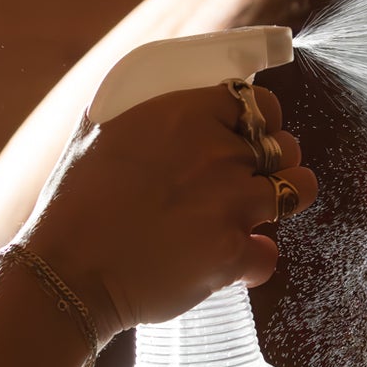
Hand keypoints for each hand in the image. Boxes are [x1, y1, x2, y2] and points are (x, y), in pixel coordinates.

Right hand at [19, 81, 317, 329]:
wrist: (69, 270)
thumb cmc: (76, 202)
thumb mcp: (98, 131)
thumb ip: (137, 109)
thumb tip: (149, 95)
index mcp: (188, 114)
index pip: (260, 104)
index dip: (261, 121)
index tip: (250, 134)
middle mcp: (218, 153)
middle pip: (284, 147)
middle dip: (273, 162)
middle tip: (248, 178)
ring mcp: (231, 204)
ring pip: (296, 192)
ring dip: (280, 202)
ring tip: (256, 214)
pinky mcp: (232, 253)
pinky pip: (269, 254)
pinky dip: (255, 260)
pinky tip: (233, 262)